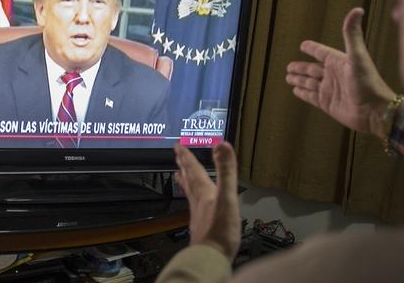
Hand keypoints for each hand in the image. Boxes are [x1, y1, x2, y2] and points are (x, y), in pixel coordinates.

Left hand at [174, 142, 239, 261]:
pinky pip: (194, 204)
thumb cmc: (219, 231)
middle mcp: (197, 200)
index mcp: (203, 190)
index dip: (186, 155)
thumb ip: (226, 170)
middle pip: (188, 178)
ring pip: (189, 191)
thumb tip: (222, 145)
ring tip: (179, 173)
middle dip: (183, 165)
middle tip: (177, 155)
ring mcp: (198, 213)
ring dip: (185, 179)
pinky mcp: (201, 225)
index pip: (192, 168)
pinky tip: (195, 202)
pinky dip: (192, 196)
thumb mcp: (227, 196)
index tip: (178, 145)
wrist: (211, 258)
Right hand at [285, 7, 395, 136]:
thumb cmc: (368, 82)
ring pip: (309, 82)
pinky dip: (303, 94)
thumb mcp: (358, 56)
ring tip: (288, 77)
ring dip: (299, 80)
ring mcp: (330, 90)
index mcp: (338, 62)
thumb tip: (358, 9)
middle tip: (289, 66)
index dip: (312, 49)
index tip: (303, 45)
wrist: (375, 111)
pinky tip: (296, 91)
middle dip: (301, 67)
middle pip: (312, 69)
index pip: (321, 52)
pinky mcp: (328, 104)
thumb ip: (352, 33)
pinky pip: (311, 97)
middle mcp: (333, 75)